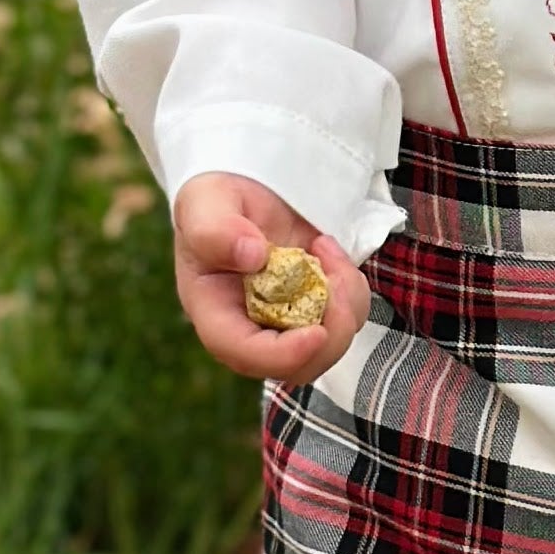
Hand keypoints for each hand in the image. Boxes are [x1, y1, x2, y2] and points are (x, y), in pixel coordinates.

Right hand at [173, 172, 369, 383]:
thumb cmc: (216, 200)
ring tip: (325, 249)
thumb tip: (253, 257)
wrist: (248, 187)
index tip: (315, 333)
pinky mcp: (316, 307)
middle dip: (330, 335)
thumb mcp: (203, 202)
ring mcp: (288, 321)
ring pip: (330, 346)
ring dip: (345, 304)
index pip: (244, 354)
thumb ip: (215, 229)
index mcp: (216, 313)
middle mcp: (253, 328)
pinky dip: (351, 287)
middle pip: (297, 366)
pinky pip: (348, 316)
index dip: (282, 355)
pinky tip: (327, 249)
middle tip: (335, 279)